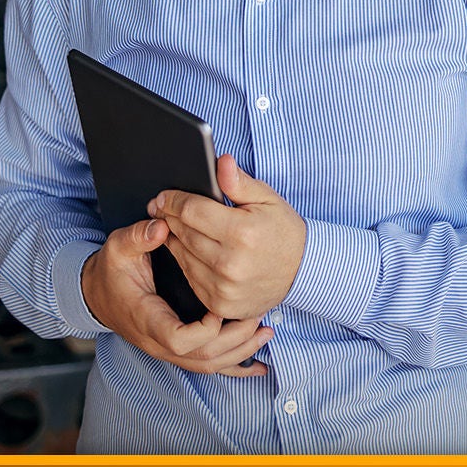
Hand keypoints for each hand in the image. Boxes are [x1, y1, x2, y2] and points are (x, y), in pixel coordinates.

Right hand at [80, 216, 271, 375]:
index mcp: (147, 318)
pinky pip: (208, 367)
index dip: (203, 331)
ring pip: (208, 365)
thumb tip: (160, 227)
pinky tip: (258, 366)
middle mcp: (159, 341)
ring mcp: (169, 349)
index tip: (218, 310)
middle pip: (202, 358)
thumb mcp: (118, 248)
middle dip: (234, 340)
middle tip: (258, 317)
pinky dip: (235, 367)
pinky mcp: (178, 350)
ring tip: (266, 331)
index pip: (178, 340)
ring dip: (240, 352)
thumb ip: (137, 237)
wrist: (97, 293)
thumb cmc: (111, 270)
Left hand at [152, 155, 307, 321]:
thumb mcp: (267, 199)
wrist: (302, 272)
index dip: (173, 200)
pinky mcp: (220, 303)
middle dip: (170, 217)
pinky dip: (186, 261)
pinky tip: (192, 250)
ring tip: (177, 226)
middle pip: (182, 232)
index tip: (165, 196)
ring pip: (181, 255)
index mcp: (242, 232)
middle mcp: (230, 263)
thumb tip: (221, 162)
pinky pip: (190, 277)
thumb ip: (239, 183)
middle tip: (164, 208)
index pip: (192, 211)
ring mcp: (223, 287)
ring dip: (175, 239)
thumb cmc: (283, 231)